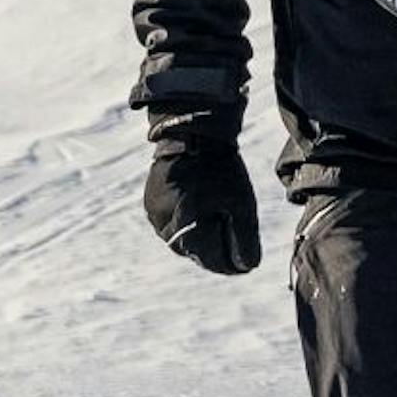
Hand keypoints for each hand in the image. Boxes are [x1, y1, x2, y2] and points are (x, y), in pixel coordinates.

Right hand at [143, 108, 261, 275]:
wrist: (193, 130)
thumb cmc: (221, 167)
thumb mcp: (242, 203)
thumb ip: (245, 239)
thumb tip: (247, 266)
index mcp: (187, 228)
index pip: (212, 260)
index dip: (231, 264)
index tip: (246, 264)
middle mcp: (165, 226)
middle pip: (194, 250)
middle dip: (214, 248)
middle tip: (233, 242)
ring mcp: (154, 213)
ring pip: (180, 237)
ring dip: (199, 236)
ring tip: (218, 222)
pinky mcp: (150, 201)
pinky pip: (170, 221)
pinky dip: (186, 221)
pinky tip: (201, 209)